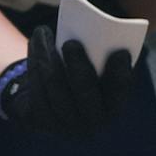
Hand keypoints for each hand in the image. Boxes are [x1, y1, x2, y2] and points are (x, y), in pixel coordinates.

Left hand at [0, 24, 135, 137]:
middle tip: (71, 43)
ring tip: (43, 33)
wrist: (51, 101)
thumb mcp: (93, 64)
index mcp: (112, 105)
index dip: (120, 73)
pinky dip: (35, 62)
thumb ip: (97, 52)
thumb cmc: (81, 73)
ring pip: (55, 86)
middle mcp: (91, 121)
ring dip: (48, 57)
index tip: (120, 52)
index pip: (119, 90)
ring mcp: (64, 124)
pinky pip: (36, 89)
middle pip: (84, 92)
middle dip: (78, 66)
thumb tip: (88, 30)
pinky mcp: (40, 121)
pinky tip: (35, 44)